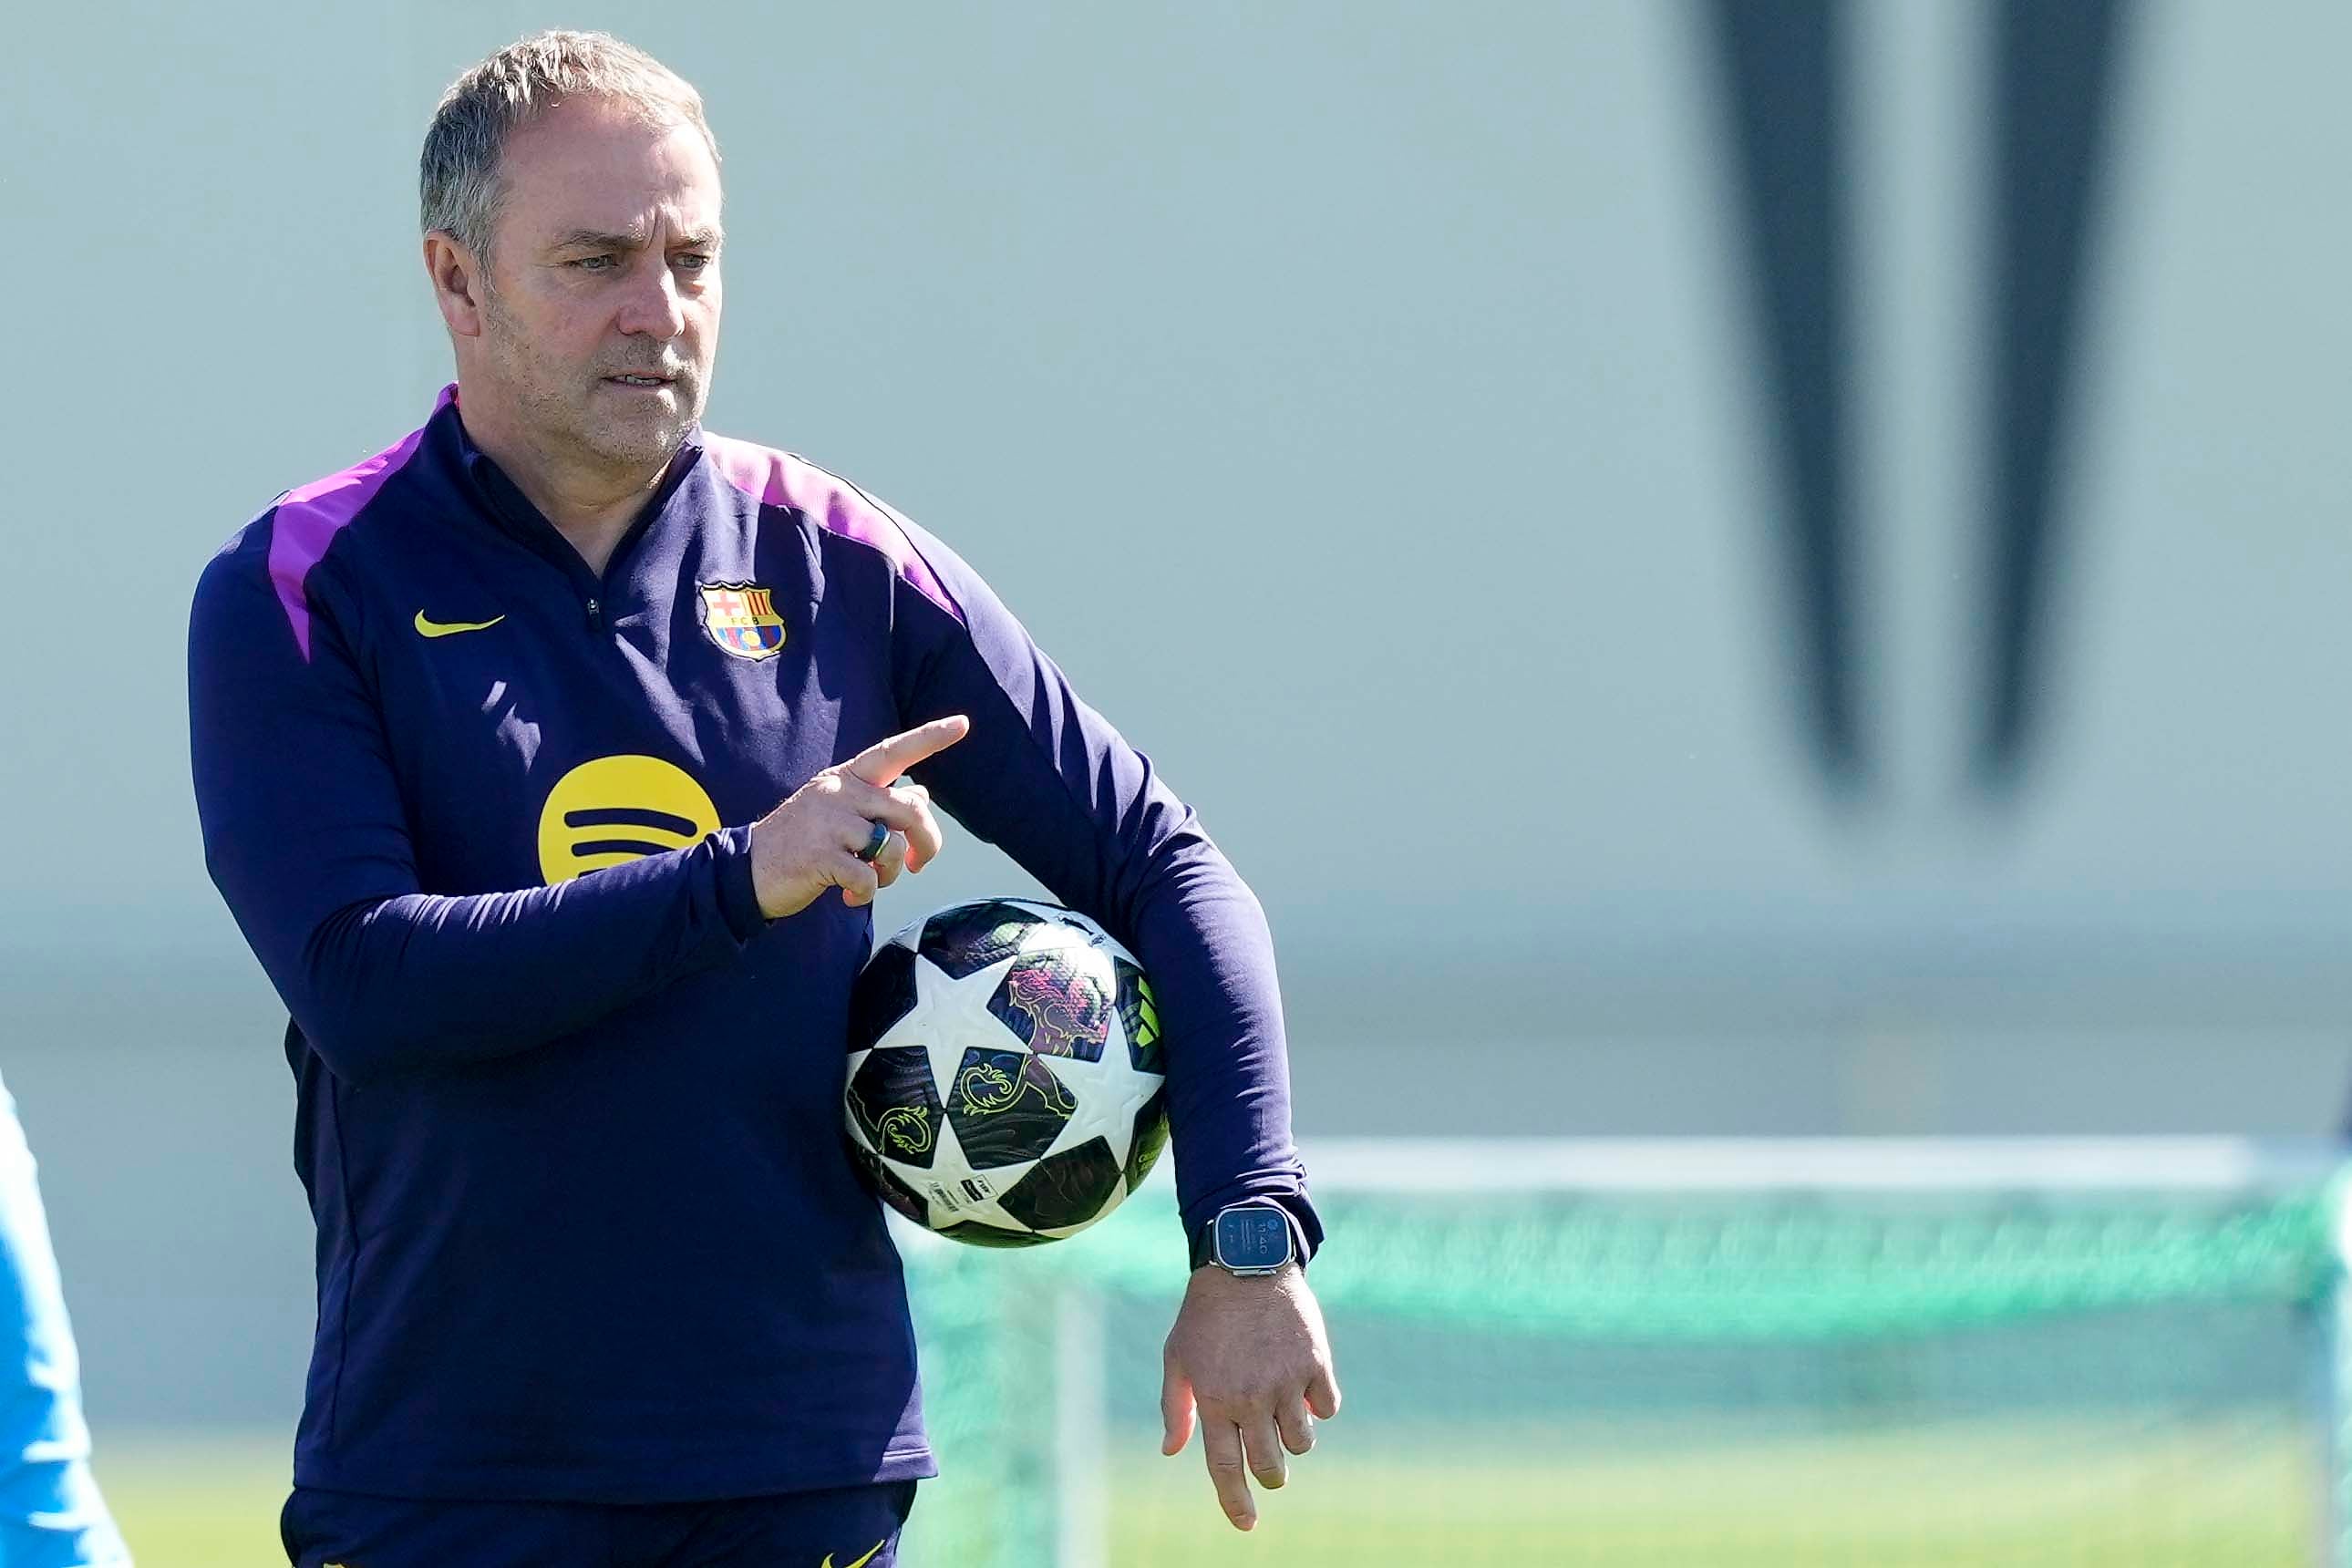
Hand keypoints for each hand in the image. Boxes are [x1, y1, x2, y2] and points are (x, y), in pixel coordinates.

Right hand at [749, 716, 968, 918]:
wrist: (746, 869)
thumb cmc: (800, 841)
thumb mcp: (837, 812)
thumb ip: (878, 803)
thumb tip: (922, 795)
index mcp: (845, 778)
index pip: (892, 752)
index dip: (929, 738)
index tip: (963, 723)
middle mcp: (840, 793)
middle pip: (910, 809)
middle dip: (928, 842)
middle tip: (919, 864)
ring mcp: (830, 824)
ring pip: (892, 846)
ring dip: (890, 873)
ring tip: (870, 881)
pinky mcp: (822, 857)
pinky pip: (869, 878)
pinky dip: (866, 895)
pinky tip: (849, 898)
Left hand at [1160, 1261, 1340, 1531]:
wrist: (1246, 1262)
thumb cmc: (1206, 1315)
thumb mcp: (1177, 1357)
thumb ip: (1176, 1407)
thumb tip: (1171, 1451)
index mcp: (1214, 1400)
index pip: (1225, 1469)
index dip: (1236, 1503)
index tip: (1247, 1525)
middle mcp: (1251, 1397)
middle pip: (1269, 1465)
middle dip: (1270, 1475)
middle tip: (1270, 1466)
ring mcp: (1286, 1381)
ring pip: (1301, 1442)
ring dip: (1294, 1438)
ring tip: (1282, 1414)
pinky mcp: (1316, 1363)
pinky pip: (1327, 1408)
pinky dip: (1319, 1405)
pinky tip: (1304, 1386)